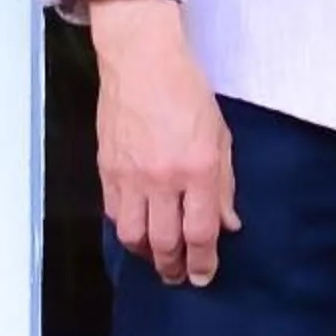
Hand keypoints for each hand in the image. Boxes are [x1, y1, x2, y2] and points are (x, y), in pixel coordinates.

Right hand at [85, 0, 239, 285]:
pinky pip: (114, 214)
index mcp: (198, 168)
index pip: (201, 232)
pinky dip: (126, 230)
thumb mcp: (220, 136)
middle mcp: (163, 178)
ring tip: (157, 259)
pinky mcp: (108, 168)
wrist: (142, 59)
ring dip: (147, 256)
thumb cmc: (186, 90)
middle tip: (180, 276)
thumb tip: (228, 224)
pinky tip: (137, 231)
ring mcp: (131, 175)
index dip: (204, 262)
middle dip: (174, 268)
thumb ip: (224, 184)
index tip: (204, 275)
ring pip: (133, 236)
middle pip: (165, 243)